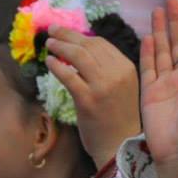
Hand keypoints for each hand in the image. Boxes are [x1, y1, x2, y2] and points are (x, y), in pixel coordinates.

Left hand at [45, 25, 141, 169]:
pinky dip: (56, 66)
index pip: (101, 44)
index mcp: (127, 68)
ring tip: (49, 44)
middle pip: (88, 45)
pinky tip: (50, 62)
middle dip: (67, 35)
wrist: (120, 147)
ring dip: (60, 46)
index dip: (81, 35)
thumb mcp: (123, 88)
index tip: (67, 32)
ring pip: (77, 56)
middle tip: (52, 30)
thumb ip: (109, 69)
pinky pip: (68, 76)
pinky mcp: (87, 99)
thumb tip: (83, 50)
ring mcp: (102, 86)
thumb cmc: (119, 118)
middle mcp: (116, 74)